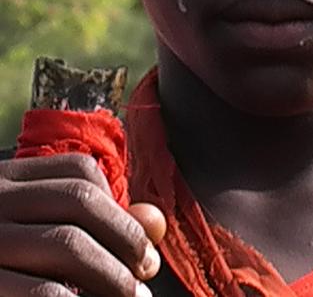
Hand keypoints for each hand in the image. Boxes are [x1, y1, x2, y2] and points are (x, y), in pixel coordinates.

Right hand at [0, 153, 166, 296]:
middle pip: (80, 201)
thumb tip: (155, 223)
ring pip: (66, 243)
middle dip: (125, 239)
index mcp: (5, 179)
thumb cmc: (3, 264)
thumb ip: (92, 222)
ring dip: (111, 275)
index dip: (117, 205)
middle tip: (144, 276)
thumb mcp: (34, 231)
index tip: (140, 244)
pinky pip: (41, 291)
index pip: (79, 171)